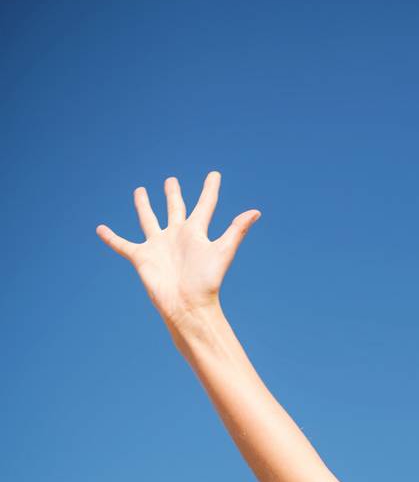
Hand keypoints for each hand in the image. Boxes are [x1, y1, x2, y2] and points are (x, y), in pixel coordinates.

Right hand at [95, 171, 260, 327]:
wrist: (188, 306)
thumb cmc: (206, 282)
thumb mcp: (222, 252)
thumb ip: (236, 231)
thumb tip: (256, 212)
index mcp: (196, 232)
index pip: (205, 205)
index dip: (210, 189)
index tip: (215, 174)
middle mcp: (177, 236)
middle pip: (175, 208)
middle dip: (173, 194)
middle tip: (171, 180)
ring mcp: (158, 246)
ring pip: (149, 220)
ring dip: (144, 206)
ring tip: (140, 191)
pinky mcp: (142, 258)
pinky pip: (123, 245)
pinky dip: (111, 238)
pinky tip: (100, 229)